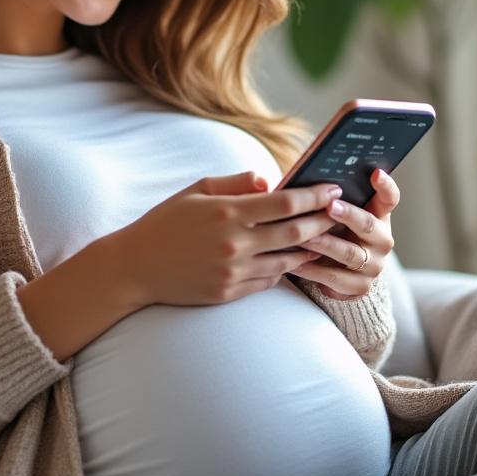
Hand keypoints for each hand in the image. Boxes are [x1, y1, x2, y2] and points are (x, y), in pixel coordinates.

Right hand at [112, 171, 344, 306]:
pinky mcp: (229, 293)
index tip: (333, 189)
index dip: (315, 196)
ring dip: (310, 249)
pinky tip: (294, 260)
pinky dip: (284, 269)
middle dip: (324, 221)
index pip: (285, 203)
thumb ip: (236, 183)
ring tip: (327, 238)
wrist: (135, 267)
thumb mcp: (196, 191)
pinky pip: (268, 281)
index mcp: (227, 212)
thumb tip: (270, 182)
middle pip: (295, 232)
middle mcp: (234, 243)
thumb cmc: (165, 223)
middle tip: (342, 213)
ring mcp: (233, 271)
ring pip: (287, 261)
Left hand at [287, 168, 397, 299]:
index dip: (385, 185)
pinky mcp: (360, 286)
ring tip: (302, 237)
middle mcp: (381, 239)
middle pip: (367, 224)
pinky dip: (313, 270)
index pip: (390, 197)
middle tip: (328, 206)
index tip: (375, 173)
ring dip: (324, 244)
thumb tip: (303, 181)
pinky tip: (294, 262)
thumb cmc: (334, 232)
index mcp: (379, 215)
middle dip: (347, 214)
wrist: (341, 273)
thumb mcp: (337, 214)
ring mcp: (373, 264)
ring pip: (348, 253)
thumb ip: (329, 197)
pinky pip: (335, 278)